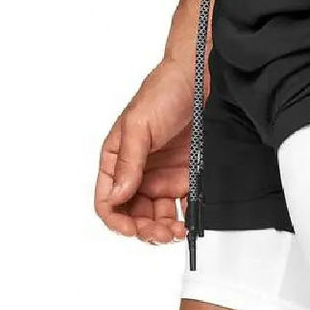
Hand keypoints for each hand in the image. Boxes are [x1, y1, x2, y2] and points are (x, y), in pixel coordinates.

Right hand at [94, 58, 193, 243]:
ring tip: (178, 231)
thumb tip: (119, 194)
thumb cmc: (163, 91)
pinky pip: (183, 205)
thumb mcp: (139, 124)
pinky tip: (191, 220)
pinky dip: (185, 218)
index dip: (117, 220)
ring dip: (164, 229)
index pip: (108, 200)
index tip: (132, 229)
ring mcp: (163, 175)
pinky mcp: (188, 174)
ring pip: (157, 215)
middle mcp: (138, 171)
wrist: (201, 76)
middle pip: (133, 214)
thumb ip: (128, 161)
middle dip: (144, 230)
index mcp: (117, 160)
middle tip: (162, 233)